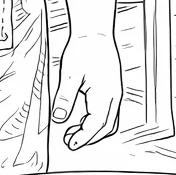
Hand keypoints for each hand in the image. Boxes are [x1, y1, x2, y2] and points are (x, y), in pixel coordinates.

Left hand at [52, 32, 121, 149]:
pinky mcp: (113, 87)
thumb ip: (65, 97)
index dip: (83, 137)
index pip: (96, 125)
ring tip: (73, 130)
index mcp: (105, 95)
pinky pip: (109, 111)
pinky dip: (97, 119)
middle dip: (88, 137)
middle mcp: (114, 96)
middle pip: (105, 127)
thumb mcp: (69, 73)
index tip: (70, 144)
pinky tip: (82, 116)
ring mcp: (116, 92)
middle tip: (69, 140)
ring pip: (109, 120)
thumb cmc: (83, 49)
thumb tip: (59, 118)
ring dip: (93, 129)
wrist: (95, 30)